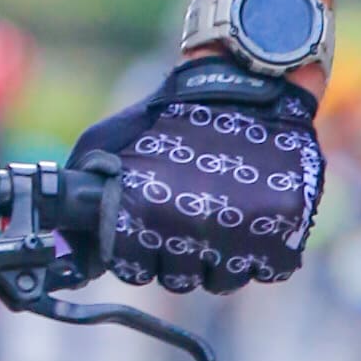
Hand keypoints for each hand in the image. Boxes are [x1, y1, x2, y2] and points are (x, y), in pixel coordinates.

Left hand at [65, 55, 323, 293]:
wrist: (242, 79)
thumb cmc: (169, 113)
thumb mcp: (106, 143)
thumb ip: (84, 191)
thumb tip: (73, 248)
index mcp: (146, 216)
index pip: (135, 270)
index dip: (137, 254)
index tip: (145, 232)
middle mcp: (194, 233)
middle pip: (179, 280)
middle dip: (177, 256)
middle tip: (184, 219)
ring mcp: (244, 235)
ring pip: (225, 281)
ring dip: (220, 257)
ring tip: (219, 215)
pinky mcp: (287, 228)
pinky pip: (271, 269)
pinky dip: (262, 253)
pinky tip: (251, 222)